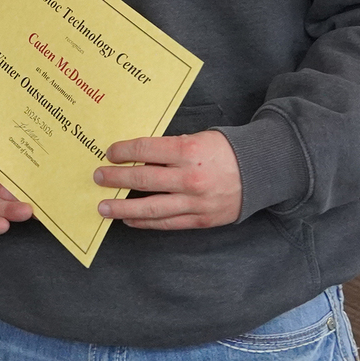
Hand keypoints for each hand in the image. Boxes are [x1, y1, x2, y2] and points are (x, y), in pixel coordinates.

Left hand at [93, 130, 241, 229]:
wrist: (262, 171)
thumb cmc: (224, 150)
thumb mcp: (196, 138)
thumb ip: (169, 147)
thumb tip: (137, 155)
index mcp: (188, 150)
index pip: (145, 149)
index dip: (123, 151)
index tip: (109, 153)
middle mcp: (190, 177)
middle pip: (143, 178)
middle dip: (116, 178)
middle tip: (97, 177)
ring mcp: (195, 201)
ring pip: (151, 207)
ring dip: (123, 207)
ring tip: (104, 207)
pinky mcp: (201, 220)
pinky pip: (168, 223)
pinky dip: (146, 222)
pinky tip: (130, 219)